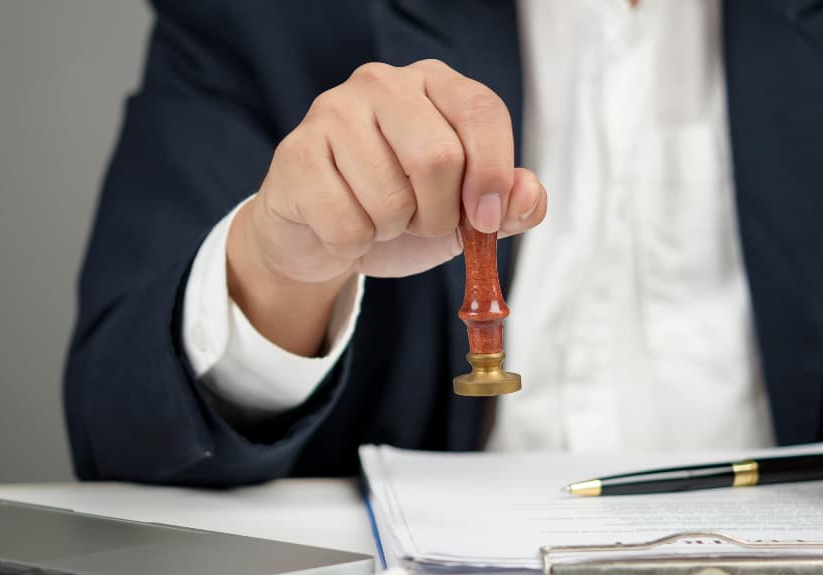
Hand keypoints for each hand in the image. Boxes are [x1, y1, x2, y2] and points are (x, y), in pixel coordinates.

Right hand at [226, 59, 545, 355]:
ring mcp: (333, 112)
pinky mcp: (295, 154)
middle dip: (439, 214)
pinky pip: (346, 222)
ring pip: (390, 198)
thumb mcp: (467, 213)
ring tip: (378, 218)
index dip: (493, 173)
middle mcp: (382, 83)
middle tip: (422, 223)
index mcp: (435, 84)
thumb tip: (527, 195)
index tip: (485, 220)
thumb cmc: (401, 213)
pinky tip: (343, 223)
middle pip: (438, 157)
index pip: (482, 111)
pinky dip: (353, 242)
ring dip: (392, 230)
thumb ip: (509, 206)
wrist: (323, 238)